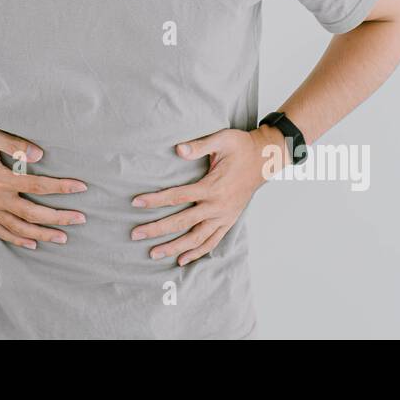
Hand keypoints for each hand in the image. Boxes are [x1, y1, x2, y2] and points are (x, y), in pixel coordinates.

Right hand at [0, 122, 87, 249]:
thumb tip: (39, 154)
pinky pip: (1, 231)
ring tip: (63, 238)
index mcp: (0, 179)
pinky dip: (17, 239)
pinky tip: (32, 243)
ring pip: (19, 228)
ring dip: (43, 234)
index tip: (81, 187)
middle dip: (59, 217)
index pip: (38, 185)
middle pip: (33, 213)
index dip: (61, 187)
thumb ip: (14, 144)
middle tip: (81, 219)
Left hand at [129, 126, 280, 265]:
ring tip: (153, 253)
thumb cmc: (241, 147)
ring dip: (174, 248)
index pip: (177, 196)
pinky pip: (212, 242)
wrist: (264, 160)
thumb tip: (178, 149)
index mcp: (212, 187)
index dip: (155, 200)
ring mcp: (223, 217)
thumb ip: (199, 145)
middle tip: (135, 234)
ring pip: (196, 239)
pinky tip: (182, 260)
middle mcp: (217, 207)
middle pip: (182, 222)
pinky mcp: (228, 221)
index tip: (136, 202)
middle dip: (157, 229)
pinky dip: (197, 253)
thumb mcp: (222, 140)